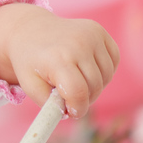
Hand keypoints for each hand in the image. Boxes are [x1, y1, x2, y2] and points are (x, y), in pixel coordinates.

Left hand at [0, 3, 119, 118]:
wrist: (29, 29)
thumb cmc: (30, 60)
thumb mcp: (29, 85)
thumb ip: (49, 104)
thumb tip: (69, 113)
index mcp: (57, 57)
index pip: (78, 92)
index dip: (77, 108)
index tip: (71, 110)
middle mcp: (76, 43)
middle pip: (94, 86)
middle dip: (84, 97)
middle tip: (69, 93)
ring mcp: (90, 34)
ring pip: (106, 76)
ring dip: (95, 84)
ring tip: (75, 77)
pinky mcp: (98, 30)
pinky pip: (113, 60)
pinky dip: (103, 69)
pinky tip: (85, 65)